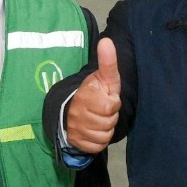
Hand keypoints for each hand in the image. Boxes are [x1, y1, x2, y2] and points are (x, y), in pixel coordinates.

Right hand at [62, 38, 121, 154]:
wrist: (73, 110)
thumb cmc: (95, 92)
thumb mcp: (104, 77)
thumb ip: (108, 61)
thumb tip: (107, 40)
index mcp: (85, 95)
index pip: (111, 106)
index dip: (113, 102)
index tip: (107, 97)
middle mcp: (77, 112)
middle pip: (108, 122)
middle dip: (110, 116)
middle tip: (103, 110)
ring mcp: (75, 128)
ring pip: (104, 135)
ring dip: (106, 129)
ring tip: (99, 119)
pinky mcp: (76, 142)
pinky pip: (97, 146)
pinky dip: (100, 141)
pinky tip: (95, 131)